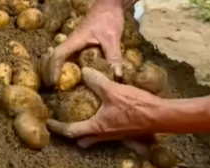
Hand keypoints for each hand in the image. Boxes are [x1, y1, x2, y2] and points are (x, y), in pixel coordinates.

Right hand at [44, 0, 124, 86]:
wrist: (111, 3)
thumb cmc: (108, 17)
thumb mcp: (112, 37)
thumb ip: (114, 56)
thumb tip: (117, 76)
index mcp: (75, 40)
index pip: (59, 55)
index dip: (54, 68)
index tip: (54, 82)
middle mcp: (72, 41)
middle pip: (56, 57)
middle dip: (51, 71)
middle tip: (53, 87)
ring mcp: (77, 42)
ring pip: (63, 57)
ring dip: (59, 69)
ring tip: (60, 84)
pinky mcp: (82, 43)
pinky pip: (72, 56)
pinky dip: (70, 66)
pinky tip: (77, 75)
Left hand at [47, 68, 163, 149]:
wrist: (161, 115)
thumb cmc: (137, 106)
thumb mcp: (113, 90)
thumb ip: (97, 81)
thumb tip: (84, 71)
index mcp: (97, 127)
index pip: (71, 131)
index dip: (57, 127)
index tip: (49, 121)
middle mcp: (103, 134)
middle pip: (81, 138)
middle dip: (71, 132)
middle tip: (63, 121)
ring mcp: (114, 135)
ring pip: (94, 136)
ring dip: (85, 129)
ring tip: (79, 115)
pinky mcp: (123, 131)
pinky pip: (105, 131)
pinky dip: (98, 124)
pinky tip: (101, 112)